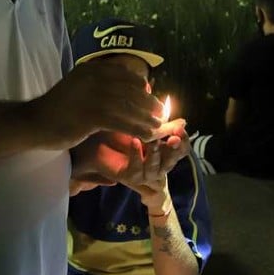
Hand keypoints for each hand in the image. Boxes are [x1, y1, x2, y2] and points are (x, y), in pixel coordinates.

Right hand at [29, 62, 162, 150]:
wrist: (35, 122)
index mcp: (92, 69)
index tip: (151, 99)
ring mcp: (93, 96)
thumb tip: (135, 85)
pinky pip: (122, 122)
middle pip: (131, 90)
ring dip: (146, 118)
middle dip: (148, 104)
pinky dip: (137, 129)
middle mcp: (94, 78)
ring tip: (157, 128)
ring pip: (129, 107)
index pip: (127, 75)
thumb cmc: (60, 108)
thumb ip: (102, 83)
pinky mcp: (91, 116)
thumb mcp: (81, 86)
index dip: (143, 88)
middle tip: (160, 115)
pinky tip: (146, 136)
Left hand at [71, 122, 190, 193]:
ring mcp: (141, 173)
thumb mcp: (135, 119)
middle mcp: (155, 164)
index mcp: (161, 150)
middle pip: (173, 160)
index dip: (183, 139)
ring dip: (157, 153)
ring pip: (157, 168)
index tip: (181, 127)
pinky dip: (136, 156)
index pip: (180, 148)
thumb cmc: (114, 129)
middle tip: (175, 137)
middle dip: (175, 149)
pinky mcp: (126, 177)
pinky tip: (135, 141)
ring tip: (155, 139)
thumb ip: (148, 111)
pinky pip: (136, 170)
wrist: (90, 144)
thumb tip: (159, 96)